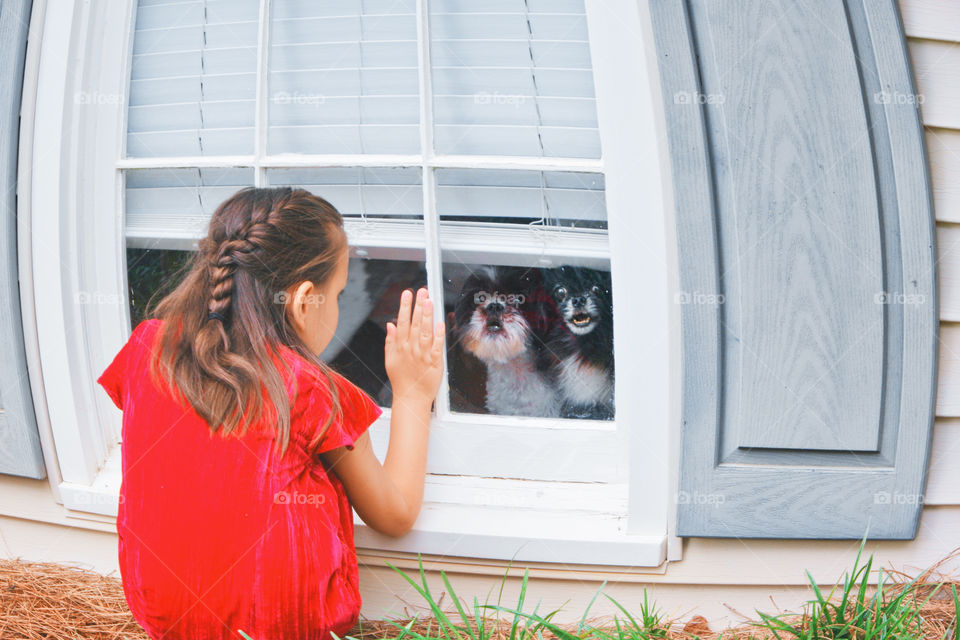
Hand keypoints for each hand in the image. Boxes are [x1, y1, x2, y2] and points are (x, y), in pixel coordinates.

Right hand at [384, 288, 444, 408]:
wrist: (411, 398)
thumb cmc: (402, 380)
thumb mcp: (390, 360)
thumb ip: (390, 341)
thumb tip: (390, 325)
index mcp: (400, 347)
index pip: (402, 322)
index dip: (404, 306)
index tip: (407, 294)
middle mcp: (411, 348)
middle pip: (415, 323)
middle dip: (418, 305)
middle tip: (422, 291)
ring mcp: (423, 355)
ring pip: (425, 331)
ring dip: (427, 316)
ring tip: (429, 301)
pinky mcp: (434, 362)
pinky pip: (437, 346)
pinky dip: (439, 335)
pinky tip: (440, 323)